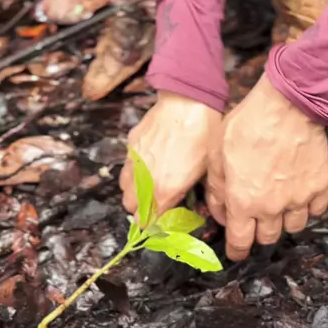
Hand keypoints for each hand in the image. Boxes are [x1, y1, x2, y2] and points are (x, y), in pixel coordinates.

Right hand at [120, 92, 221, 215]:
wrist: (188, 103)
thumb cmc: (203, 137)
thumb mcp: (204, 170)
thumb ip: (188, 191)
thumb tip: (184, 201)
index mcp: (165, 191)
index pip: (148, 220)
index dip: (151, 224)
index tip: (156, 223)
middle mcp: (145, 180)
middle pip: (130, 206)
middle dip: (139, 209)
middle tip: (152, 204)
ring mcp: (134, 161)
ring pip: (123, 187)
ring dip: (132, 191)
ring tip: (147, 185)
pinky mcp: (131, 144)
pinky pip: (126, 165)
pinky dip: (132, 169)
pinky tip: (147, 162)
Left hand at [206, 74, 327, 259]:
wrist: (287, 106)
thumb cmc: (247, 125)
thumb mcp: (216, 155)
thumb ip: (216, 189)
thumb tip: (220, 213)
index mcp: (243, 202)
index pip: (241, 242)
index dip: (237, 251)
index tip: (237, 251)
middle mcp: (272, 208)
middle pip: (268, 238)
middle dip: (259, 232)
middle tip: (256, 218)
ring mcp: (299, 199)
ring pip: (293, 227)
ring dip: (284, 221)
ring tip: (278, 204)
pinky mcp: (320, 186)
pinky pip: (316, 210)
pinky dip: (307, 207)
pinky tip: (299, 193)